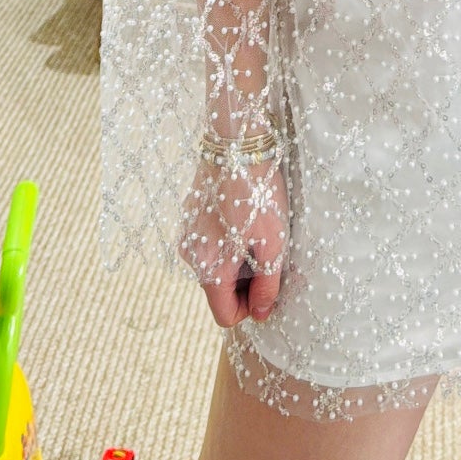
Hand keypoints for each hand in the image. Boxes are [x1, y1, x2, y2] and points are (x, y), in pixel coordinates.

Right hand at [179, 154, 288, 328]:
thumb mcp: (273, 244)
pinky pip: (209, 243)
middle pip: (219, 290)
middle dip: (245, 281)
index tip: (268, 286)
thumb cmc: (258, 194)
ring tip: (257, 231)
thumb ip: (267, 285)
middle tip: (268, 252)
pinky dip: (227, 240)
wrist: (235, 144)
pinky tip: (244, 216)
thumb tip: (261, 313)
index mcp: (209, 268)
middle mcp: (191, 256)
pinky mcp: (190, 216)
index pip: (225, 315)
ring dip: (237, 259)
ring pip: (215, 266)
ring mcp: (187, 234)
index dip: (250, 308)